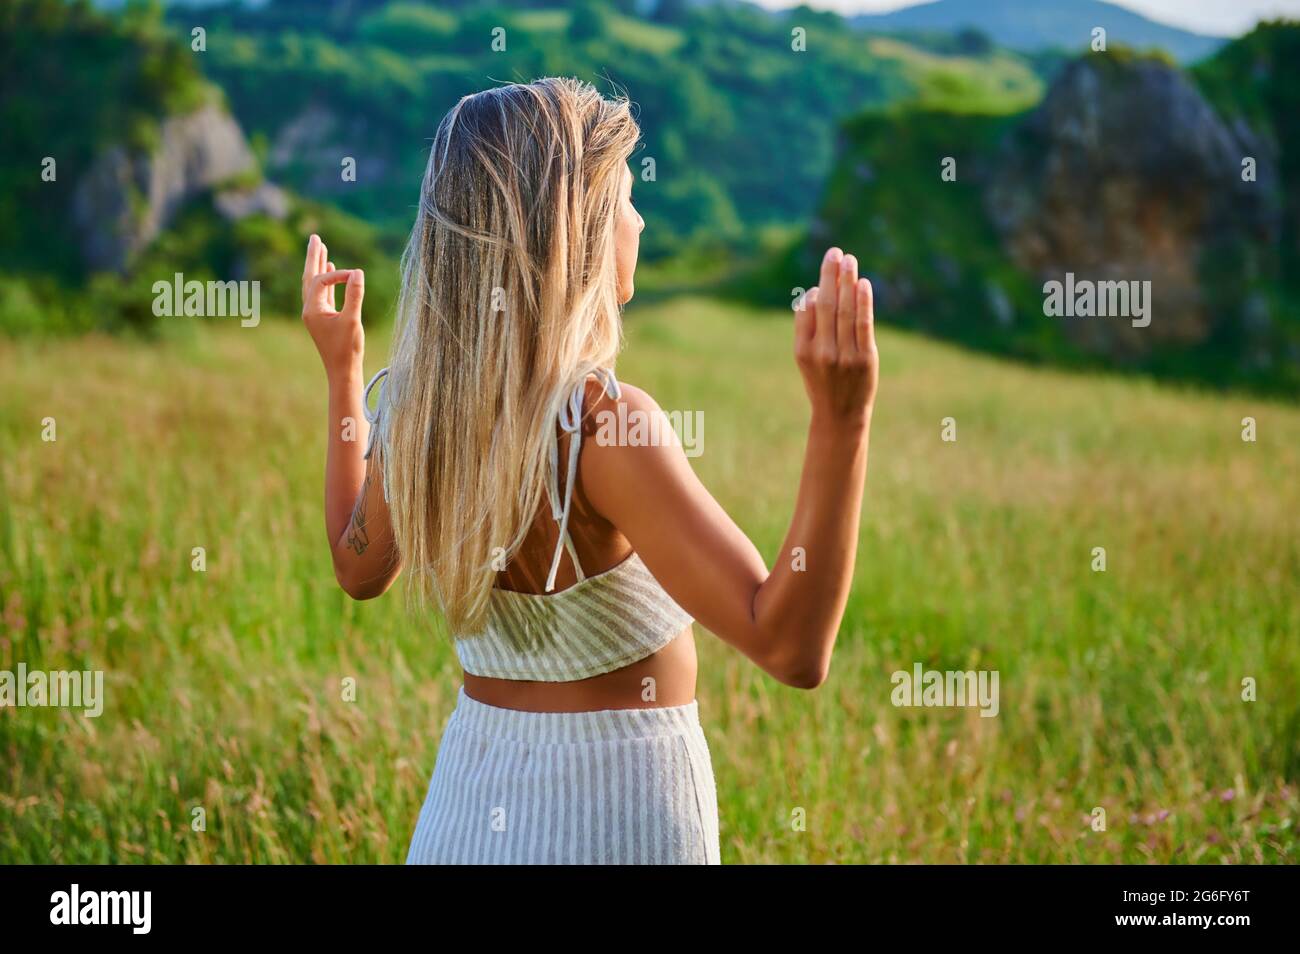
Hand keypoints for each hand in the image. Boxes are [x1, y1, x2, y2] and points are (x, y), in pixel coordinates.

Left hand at [301, 233, 364, 379]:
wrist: (343, 372)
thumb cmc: (346, 349)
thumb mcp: (352, 321)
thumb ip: (354, 295)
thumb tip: (357, 272)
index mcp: (311, 309)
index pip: (323, 281)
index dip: (339, 275)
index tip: (356, 278)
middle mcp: (310, 309)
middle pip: (310, 276)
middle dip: (313, 257)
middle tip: (315, 237)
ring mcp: (316, 314)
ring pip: (315, 284)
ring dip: (319, 266)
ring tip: (321, 248)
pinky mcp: (325, 319)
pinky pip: (323, 294)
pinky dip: (328, 281)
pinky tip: (332, 270)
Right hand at [793, 247, 877, 426]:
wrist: (840, 415)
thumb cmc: (822, 382)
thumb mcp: (805, 358)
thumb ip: (806, 328)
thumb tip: (812, 293)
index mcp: (802, 351)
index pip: (807, 311)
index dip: (816, 288)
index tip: (826, 268)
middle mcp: (821, 352)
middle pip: (825, 305)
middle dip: (830, 275)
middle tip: (835, 252)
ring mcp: (844, 356)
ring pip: (844, 311)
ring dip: (847, 282)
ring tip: (849, 260)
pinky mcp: (865, 358)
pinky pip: (863, 324)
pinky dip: (862, 302)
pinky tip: (862, 284)